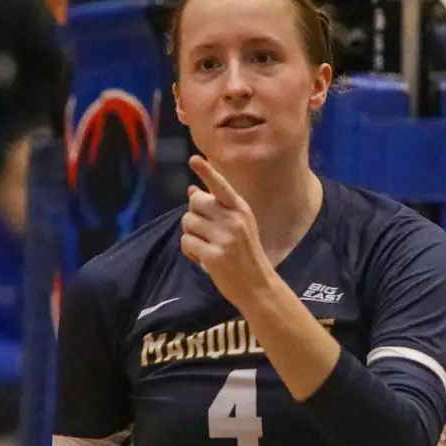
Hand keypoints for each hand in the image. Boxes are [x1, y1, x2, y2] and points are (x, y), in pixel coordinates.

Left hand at [179, 155, 276, 310]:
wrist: (258, 286)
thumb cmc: (246, 254)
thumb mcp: (239, 226)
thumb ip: (217, 208)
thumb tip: (192, 190)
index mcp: (241, 209)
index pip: (221, 186)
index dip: (206, 172)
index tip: (193, 159)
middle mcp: (234, 220)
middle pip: (195, 202)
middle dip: (193, 215)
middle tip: (204, 232)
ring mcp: (224, 238)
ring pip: (188, 222)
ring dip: (190, 235)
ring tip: (205, 247)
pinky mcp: (214, 256)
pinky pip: (186, 242)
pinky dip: (189, 251)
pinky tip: (202, 258)